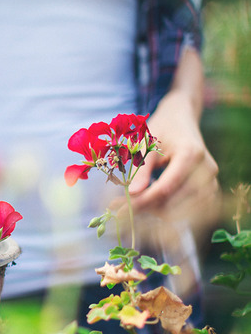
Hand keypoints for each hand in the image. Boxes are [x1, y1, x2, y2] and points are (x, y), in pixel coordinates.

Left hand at [128, 90, 219, 234]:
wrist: (181, 120)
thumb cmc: (162, 129)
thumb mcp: (146, 145)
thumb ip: (141, 170)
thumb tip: (133, 194)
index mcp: (190, 154)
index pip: (166, 188)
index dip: (142, 202)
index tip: (120, 211)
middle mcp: (206, 170)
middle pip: (174, 203)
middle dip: (146, 209)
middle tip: (121, 208)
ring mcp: (212, 181)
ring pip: (182, 212)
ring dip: (156, 213)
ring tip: (135, 204)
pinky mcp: (210, 190)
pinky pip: (191, 212)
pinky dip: (170, 213)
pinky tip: (152, 205)